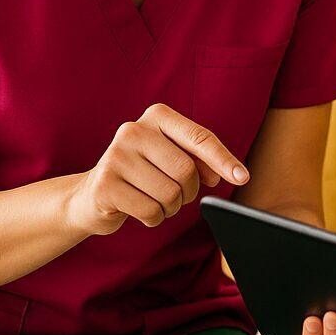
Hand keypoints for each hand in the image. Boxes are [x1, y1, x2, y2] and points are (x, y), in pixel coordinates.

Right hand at [65, 103, 247, 235]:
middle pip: (186, 170)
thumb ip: (201, 160)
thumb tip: (230, 173)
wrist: (92, 195)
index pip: (200, 138)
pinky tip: (140, 210)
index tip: (243, 178)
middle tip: (176, 195)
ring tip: (155, 200)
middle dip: (189, 192)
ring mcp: (116, 156)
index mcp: (157, 116)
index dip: (224, 160)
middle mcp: (133, 130)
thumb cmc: (144, 175)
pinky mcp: (105, 185)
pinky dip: (154, 218)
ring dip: (171, 207)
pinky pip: (151, 211)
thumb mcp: (172, 158)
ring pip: (170, 194)